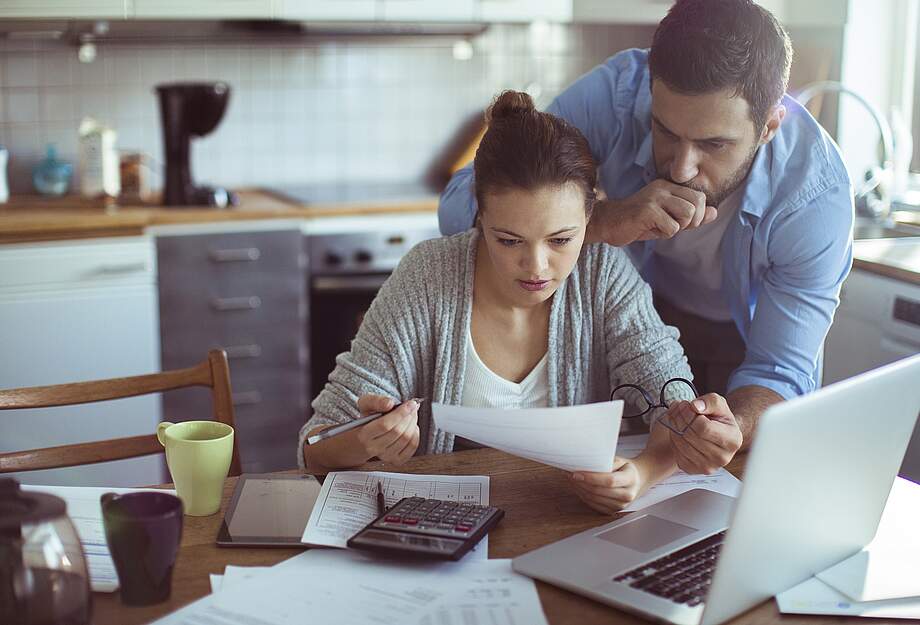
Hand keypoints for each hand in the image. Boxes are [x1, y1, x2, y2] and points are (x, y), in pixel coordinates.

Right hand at [354, 395, 419, 464]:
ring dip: (413, 423)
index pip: (385, 425)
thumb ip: (376, 401)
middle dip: (409, 416)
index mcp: (363, 435)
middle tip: (413, 406)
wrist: (366, 437)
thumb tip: (389, 404)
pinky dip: (416, 434)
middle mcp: (373, 448)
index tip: (410, 403)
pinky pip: (412, 446)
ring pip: (406, 439)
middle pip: (398, 432)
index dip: (400, 413)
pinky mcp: (396, 460)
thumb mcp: (366, 404)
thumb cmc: (368, 419)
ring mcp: (385, 456)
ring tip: (412, 414)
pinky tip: (412, 427)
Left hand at [569, 457, 641, 513]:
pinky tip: (578, 488)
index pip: (609, 481)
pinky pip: (594, 505)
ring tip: (571, 480)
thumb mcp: (620, 460)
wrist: (638, 480)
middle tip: (569, 475)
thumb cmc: (626, 468)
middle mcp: (627, 495)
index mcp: (630, 479)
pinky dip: (583, 496)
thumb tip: (585, 462)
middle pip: (599, 491)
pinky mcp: (613, 511)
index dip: (591, 478)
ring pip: (594, 499)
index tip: (576, 473)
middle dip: (581, 483)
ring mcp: (620, 505)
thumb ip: (605, 461)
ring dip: (579, 490)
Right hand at [590, 179, 716, 245]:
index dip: (697, 214)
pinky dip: (663, 234)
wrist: (607, 224)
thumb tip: (714, 212)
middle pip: (697, 204)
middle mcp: (662, 188)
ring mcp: (655, 198)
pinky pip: (672, 227)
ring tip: (661, 228)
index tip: (682, 223)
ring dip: (677, 228)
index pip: (699, 197)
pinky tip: (649, 230)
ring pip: (687, 214)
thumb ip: (690, 216)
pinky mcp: (648, 210)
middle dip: (690, 222)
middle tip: (673, 227)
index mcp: (668, 186)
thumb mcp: (667, 218)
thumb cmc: (637, 223)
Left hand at [661, 393, 741, 474]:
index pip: (704, 428)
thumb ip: (710, 401)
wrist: (716, 435)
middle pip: (690, 436)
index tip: (688, 405)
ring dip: (675, 426)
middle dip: (681, 418)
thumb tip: (696, 406)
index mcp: (733, 440)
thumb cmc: (718, 418)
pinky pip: (677, 453)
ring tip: (678, 417)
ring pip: (681, 444)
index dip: (691, 414)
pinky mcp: (693, 470)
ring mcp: (708, 467)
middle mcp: (722, 458)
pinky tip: (679, 430)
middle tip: (679, 407)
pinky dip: (674, 439)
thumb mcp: (719, 404)